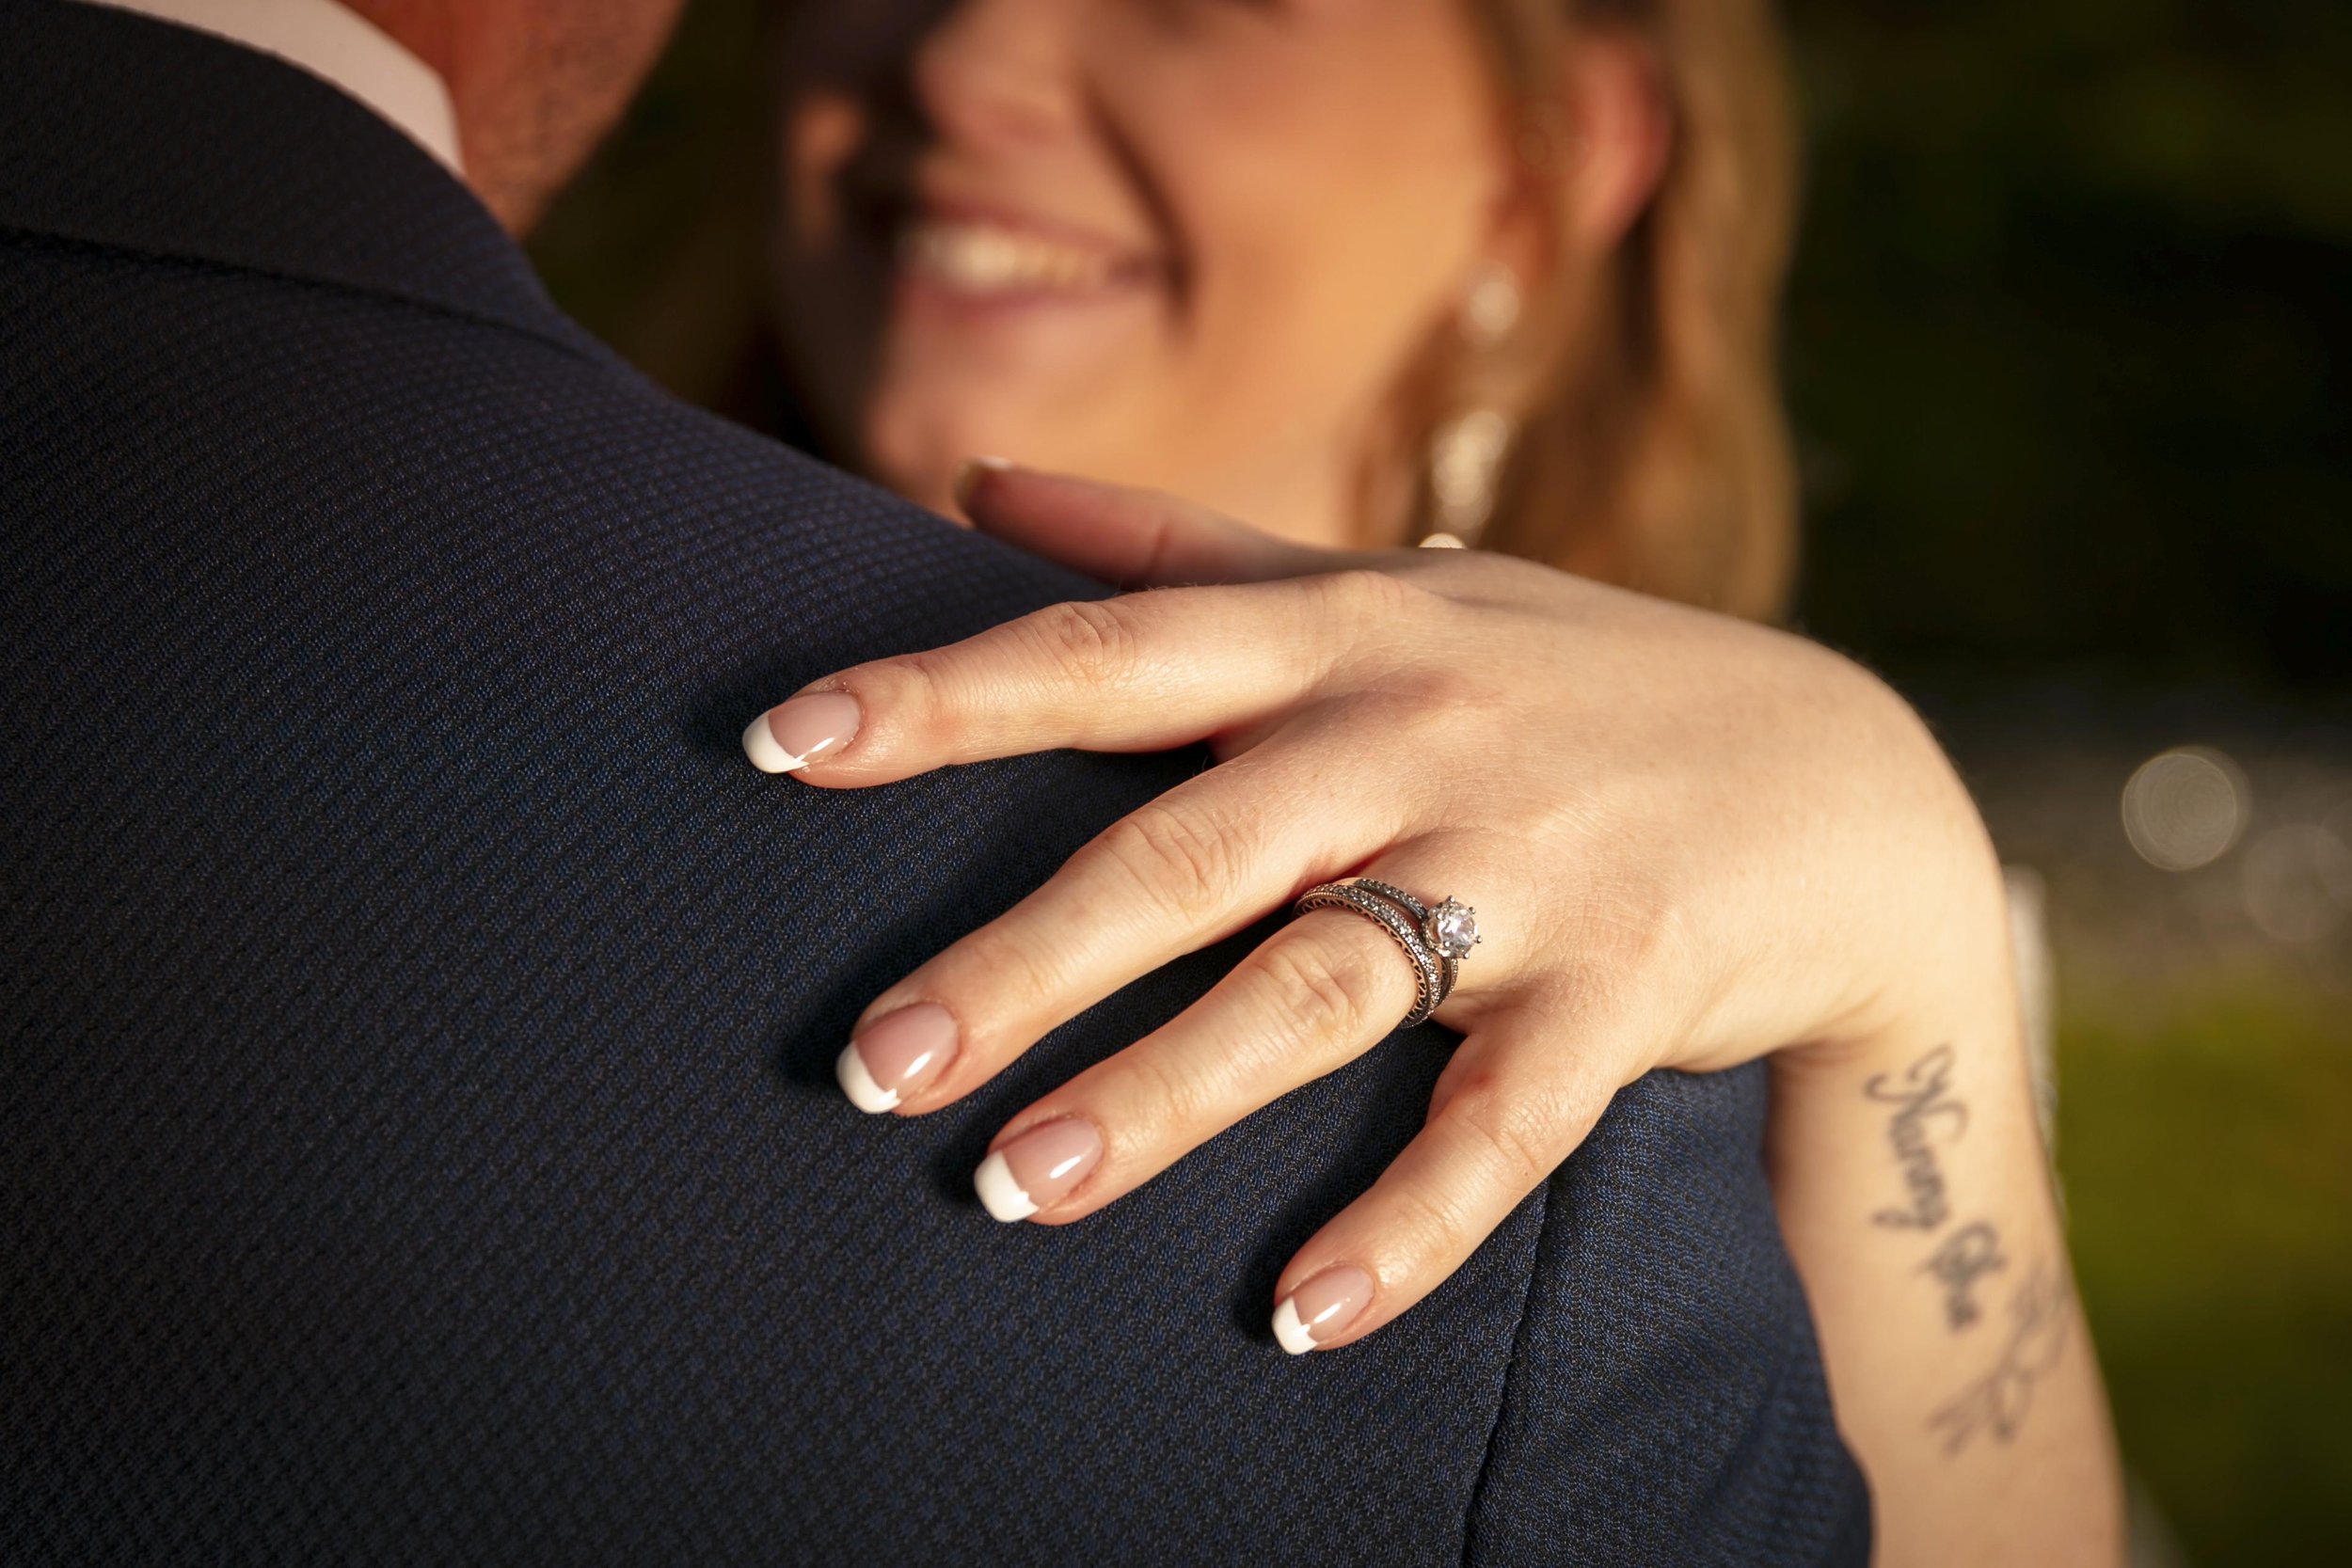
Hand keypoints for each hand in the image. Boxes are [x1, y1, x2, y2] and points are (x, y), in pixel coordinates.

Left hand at [742, 464, 2009, 1352]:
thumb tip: (978, 492)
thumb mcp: (1380, 593)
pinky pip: (1502, 1129)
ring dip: (1166, 1098)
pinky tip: (1298, 1320)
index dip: (940, 696)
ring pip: (1319, 995)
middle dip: (1022, 961)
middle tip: (869, 1066)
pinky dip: (1408, 1227)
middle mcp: (1413, 745)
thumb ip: (1172, 552)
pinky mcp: (1622, 996)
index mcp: (1335, 640)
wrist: (1837, 778)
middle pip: (1188, 854)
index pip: (1104, 652)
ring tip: (1012, 1193)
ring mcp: (1522, 873)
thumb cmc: (1558, 677)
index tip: (779, 749)